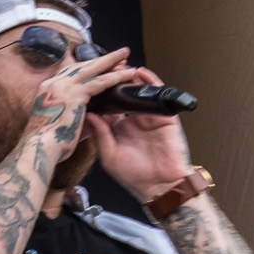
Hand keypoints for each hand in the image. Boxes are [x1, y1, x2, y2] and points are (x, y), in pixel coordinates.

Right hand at [26, 45, 139, 159]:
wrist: (40, 150)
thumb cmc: (50, 145)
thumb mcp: (65, 123)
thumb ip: (84, 116)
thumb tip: (104, 113)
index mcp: (48, 90)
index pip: (72, 72)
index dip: (89, 68)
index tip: (103, 66)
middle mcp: (53, 83)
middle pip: (82, 66)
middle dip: (102, 60)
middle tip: (120, 54)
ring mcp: (63, 86)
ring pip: (92, 69)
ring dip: (111, 61)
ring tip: (126, 54)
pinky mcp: (74, 94)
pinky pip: (100, 82)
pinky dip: (115, 77)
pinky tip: (128, 74)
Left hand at [87, 62, 195, 202]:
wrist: (159, 187)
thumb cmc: (134, 177)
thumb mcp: (110, 156)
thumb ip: (101, 134)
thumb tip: (89, 115)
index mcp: (118, 130)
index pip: (107, 106)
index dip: (100, 94)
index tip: (90, 82)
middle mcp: (132, 121)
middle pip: (122, 95)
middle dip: (115, 81)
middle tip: (105, 68)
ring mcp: (148, 117)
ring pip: (138, 91)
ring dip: (131, 78)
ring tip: (121, 67)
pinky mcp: (164, 116)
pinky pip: (157, 95)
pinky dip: (150, 82)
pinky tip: (141, 73)